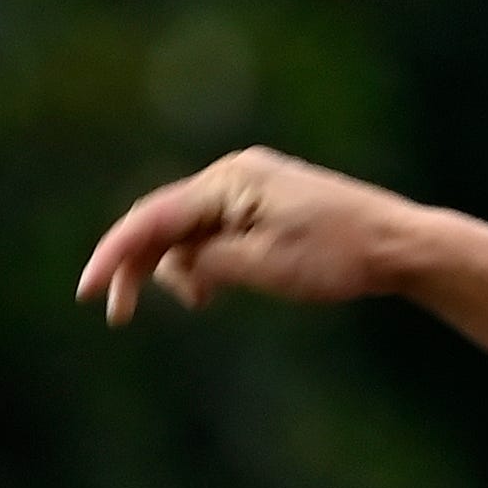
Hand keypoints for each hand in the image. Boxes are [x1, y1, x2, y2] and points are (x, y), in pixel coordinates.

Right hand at [75, 146, 430, 324]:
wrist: (399, 245)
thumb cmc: (338, 256)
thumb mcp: (263, 267)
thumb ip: (207, 262)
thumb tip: (173, 265)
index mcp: (229, 182)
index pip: (152, 218)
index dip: (114, 256)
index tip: (88, 292)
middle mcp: (234, 174)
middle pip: (164, 220)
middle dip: (140, 266)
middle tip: (121, 313)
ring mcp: (251, 185)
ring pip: (189, 227)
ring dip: (178, 267)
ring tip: (201, 303)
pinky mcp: (267, 201)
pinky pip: (216, 228)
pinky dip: (205, 259)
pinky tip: (212, 289)